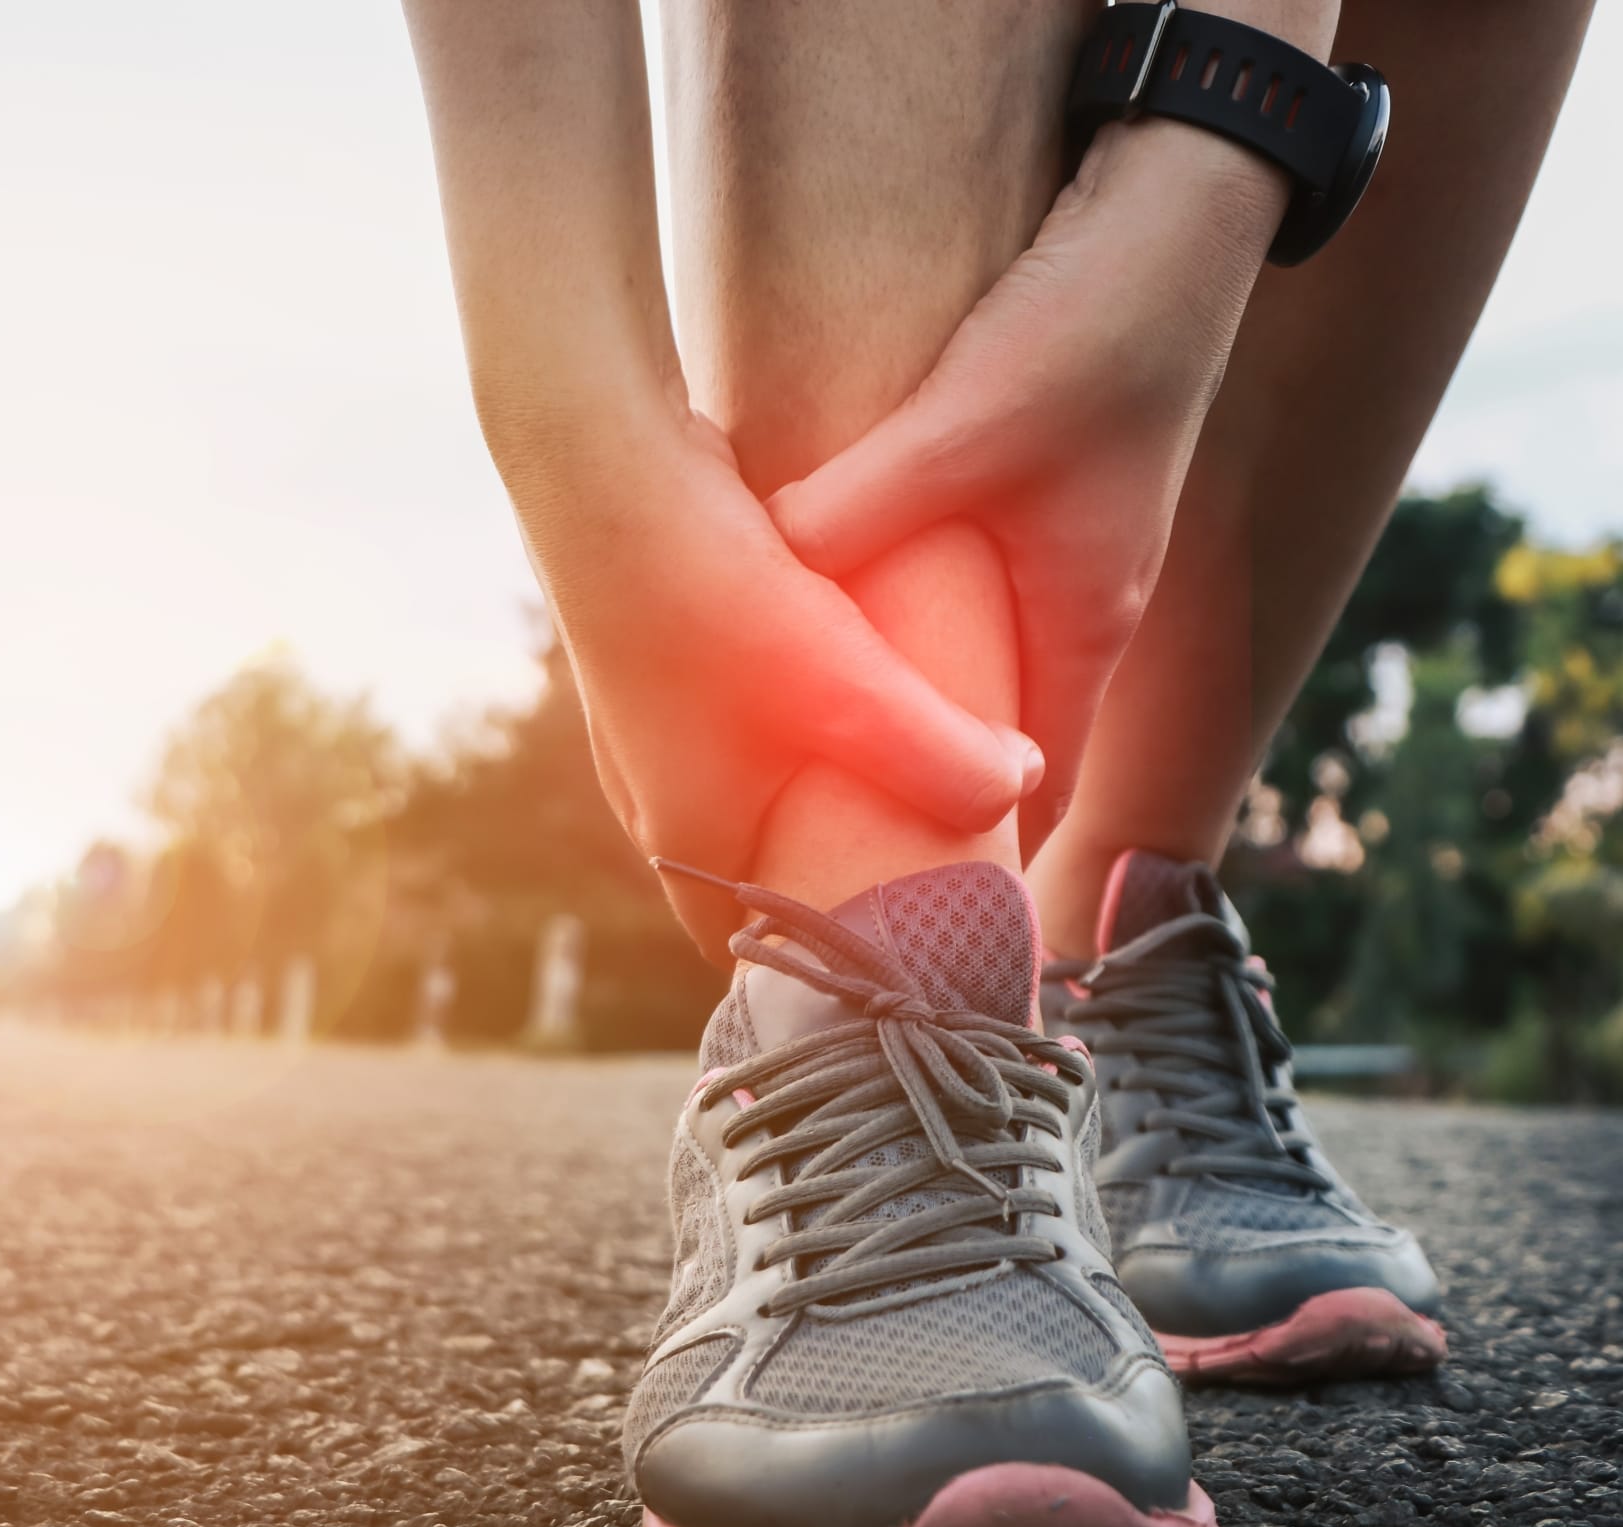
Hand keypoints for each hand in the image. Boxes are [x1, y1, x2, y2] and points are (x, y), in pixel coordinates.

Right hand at [512, 397, 1042, 956]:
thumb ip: (947, 755)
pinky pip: (733, 720)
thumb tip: (1022, 784)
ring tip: (899, 773)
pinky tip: (845, 672)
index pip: (765, 946)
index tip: (905, 945)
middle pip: (759, 868)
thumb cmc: (720, 598)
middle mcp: (654, 797)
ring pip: (746, 788)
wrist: (600, 476)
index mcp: (690, 840)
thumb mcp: (854, 689)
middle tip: (925, 864)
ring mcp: (643, 728)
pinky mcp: (652, 658)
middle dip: (835, 872)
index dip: (835, 954)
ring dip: (813, 790)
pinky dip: (789, 721)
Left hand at [765, 118, 1300, 857]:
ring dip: (910, 698)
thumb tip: (759, 580)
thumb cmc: (1099, 324)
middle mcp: (1084, 599)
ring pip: (978, 661)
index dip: (971, 863)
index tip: (890, 909)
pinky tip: (836, 605)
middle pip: (999, 738)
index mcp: (1088, 621)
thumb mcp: (968, 423)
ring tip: (807, 737)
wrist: (1180, 206)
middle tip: (816, 830)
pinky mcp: (1042, 485)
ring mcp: (1067, 543)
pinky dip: (911, 616)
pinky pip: (967, 589)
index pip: (1037, 792)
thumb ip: (861, 509)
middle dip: (924, 791)